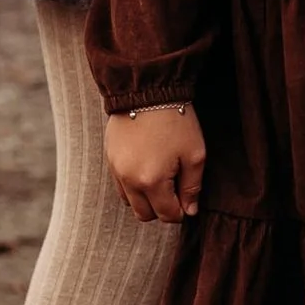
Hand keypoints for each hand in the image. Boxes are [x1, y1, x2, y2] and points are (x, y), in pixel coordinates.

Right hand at [105, 102, 205, 222]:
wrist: (147, 90)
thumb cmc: (175, 120)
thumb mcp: (194, 154)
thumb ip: (192, 186)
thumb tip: (190, 210)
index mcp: (152, 181)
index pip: (167, 215)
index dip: (181, 212)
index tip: (188, 201)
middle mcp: (130, 180)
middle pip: (145, 214)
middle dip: (162, 209)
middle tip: (175, 190)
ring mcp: (117, 170)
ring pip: (130, 202)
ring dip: (146, 199)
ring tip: (161, 178)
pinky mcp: (110, 159)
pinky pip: (120, 185)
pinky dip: (133, 185)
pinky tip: (147, 168)